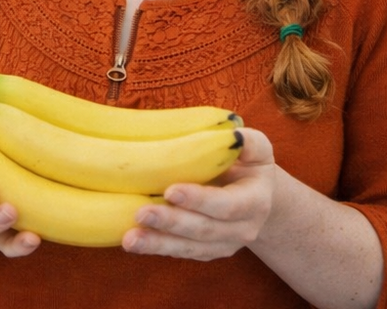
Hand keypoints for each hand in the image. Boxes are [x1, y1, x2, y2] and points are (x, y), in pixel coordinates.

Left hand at [122, 127, 277, 259]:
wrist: (255, 198)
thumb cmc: (248, 166)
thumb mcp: (256, 150)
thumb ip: (249, 142)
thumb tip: (233, 134)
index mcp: (255, 202)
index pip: (227, 205)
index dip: (200, 200)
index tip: (170, 191)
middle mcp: (242, 229)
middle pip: (204, 230)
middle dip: (171, 222)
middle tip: (141, 213)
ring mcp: (223, 245)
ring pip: (189, 248)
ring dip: (157, 243)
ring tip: (130, 239)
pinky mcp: (205, 252)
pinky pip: (179, 253)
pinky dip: (155, 248)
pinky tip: (132, 242)